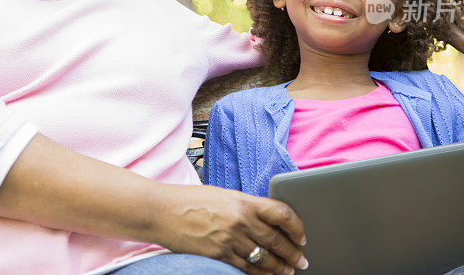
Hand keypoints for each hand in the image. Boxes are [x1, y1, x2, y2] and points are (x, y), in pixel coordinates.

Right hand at [156, 184, 307, 274]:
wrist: (162, 211)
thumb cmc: (191, 200)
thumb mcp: (224, 196)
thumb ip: (246, 207)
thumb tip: (267, 221)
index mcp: (244, 201)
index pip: (282, 214)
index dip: (297, 227)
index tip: (301, 236)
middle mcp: (240, 221)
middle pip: (277, 240)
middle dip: (293, 254)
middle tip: (302, 261)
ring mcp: (229, 240)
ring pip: (264, 259)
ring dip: (280, 267)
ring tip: (288, 271)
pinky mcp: (218, 256)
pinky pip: (246, 269)